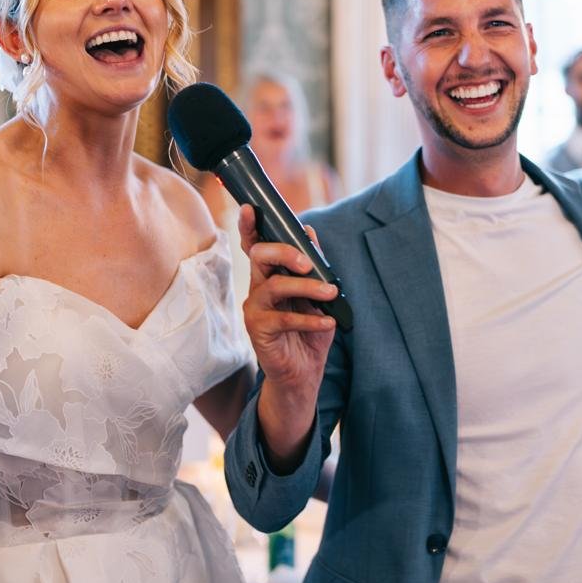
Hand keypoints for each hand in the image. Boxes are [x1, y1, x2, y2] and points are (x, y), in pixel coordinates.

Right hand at [237, 205, 335, 467]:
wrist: (303, 374)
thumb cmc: (309, 331)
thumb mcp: (317, 295)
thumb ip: (314, 265)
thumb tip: (310, 231)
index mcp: (268, 276)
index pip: (255, 246)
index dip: (250, 226)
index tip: (252, 208)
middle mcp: (257, 289)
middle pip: (259, 256)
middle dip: (284, 251)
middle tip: (308, 261)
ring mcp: (255, 310)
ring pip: (274, 285)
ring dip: (307, 286)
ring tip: (331, 293)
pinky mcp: (259, 331)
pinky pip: (284, 318)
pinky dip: (310, 318)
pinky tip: (327, 321)